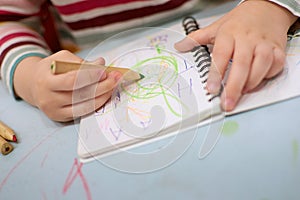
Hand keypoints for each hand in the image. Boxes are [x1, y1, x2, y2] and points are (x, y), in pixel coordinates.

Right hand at [14, 50, 121, 121]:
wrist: (33, 85)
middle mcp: (48, 99)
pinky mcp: (61, 118)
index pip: (72, 80)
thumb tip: (101, 63)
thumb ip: (80, 61)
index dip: (90, 76)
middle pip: (80, 95)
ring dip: (103, 96)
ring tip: (113, 86)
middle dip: (102, 86)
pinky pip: (83, 113)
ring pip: (85, 106)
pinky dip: (96, 104)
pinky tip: (105, 95)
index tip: (105, 71)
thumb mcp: (61, 59)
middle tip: (116, 78)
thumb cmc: (51, 69)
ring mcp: (54, 111)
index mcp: (45, 81)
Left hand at [175, 0, 296, 110]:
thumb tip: (179, 46)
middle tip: (227, 103)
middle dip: (234, 86)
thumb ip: (197, 38)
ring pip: (262, 64)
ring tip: (242, 93)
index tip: (211, 89)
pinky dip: (269, 75)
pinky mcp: (278, 48)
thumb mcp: (216, 27)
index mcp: (229, 34)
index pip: (220, 55)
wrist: (266, 8)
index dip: (216, 73)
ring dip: (252, 82)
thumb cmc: (239, 22)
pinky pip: (276, 64)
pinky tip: (259, 82)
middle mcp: (247, 39)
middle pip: (241, 64)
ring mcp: (264, 43)